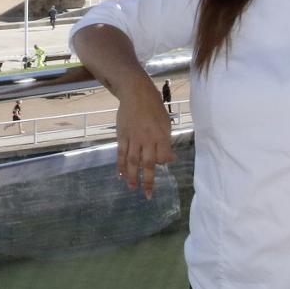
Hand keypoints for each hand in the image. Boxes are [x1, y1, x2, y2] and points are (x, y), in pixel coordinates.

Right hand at [115, 80, 174, 198]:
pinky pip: (121, 153)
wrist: (136, 93)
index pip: (162, 157)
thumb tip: (169, 160)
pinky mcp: (122, 136)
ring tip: (132, 188)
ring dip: (132, 176)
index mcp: (161, 136)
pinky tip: (120, 175)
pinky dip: (120, 165)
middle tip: (147, 195)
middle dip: (147, 181)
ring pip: (132, 161)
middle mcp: (147, 139)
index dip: (161, 165)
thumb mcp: (166, 123)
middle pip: (147, 163)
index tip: (160, 169)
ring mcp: (133, 138)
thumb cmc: (154, 108)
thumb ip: (166, 143)